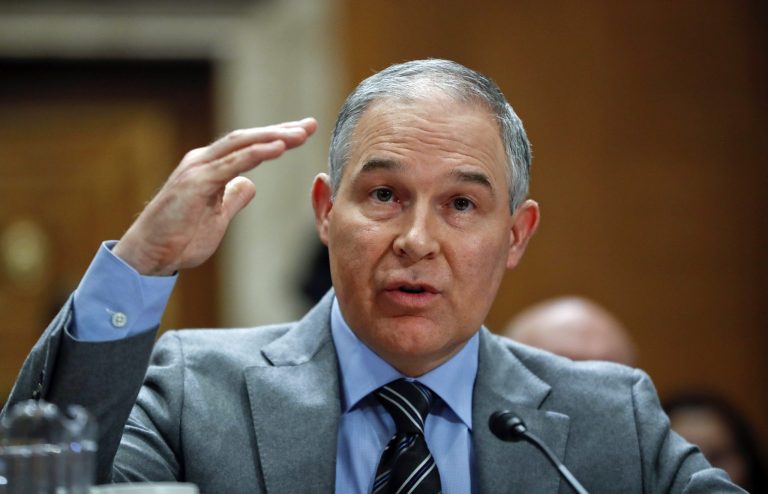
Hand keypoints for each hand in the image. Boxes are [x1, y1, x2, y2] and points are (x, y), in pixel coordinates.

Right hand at [113, 118, 317, 275]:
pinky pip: (231, 163)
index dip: (276, 138)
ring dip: (273, 137)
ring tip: (301, 133)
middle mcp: (204, 161)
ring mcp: (198, 169)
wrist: (148, 256)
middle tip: (311, 125)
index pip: (248, 145)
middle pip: (248, 138)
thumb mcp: (217, 217)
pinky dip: (256, 153)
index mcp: (210, 168)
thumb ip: (233, 198)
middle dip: (281, 130)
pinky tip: (278, 147)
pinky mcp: (196, 183)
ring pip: (242, 144)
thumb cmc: (179, 239)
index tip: (302, 133)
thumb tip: (250, 184)